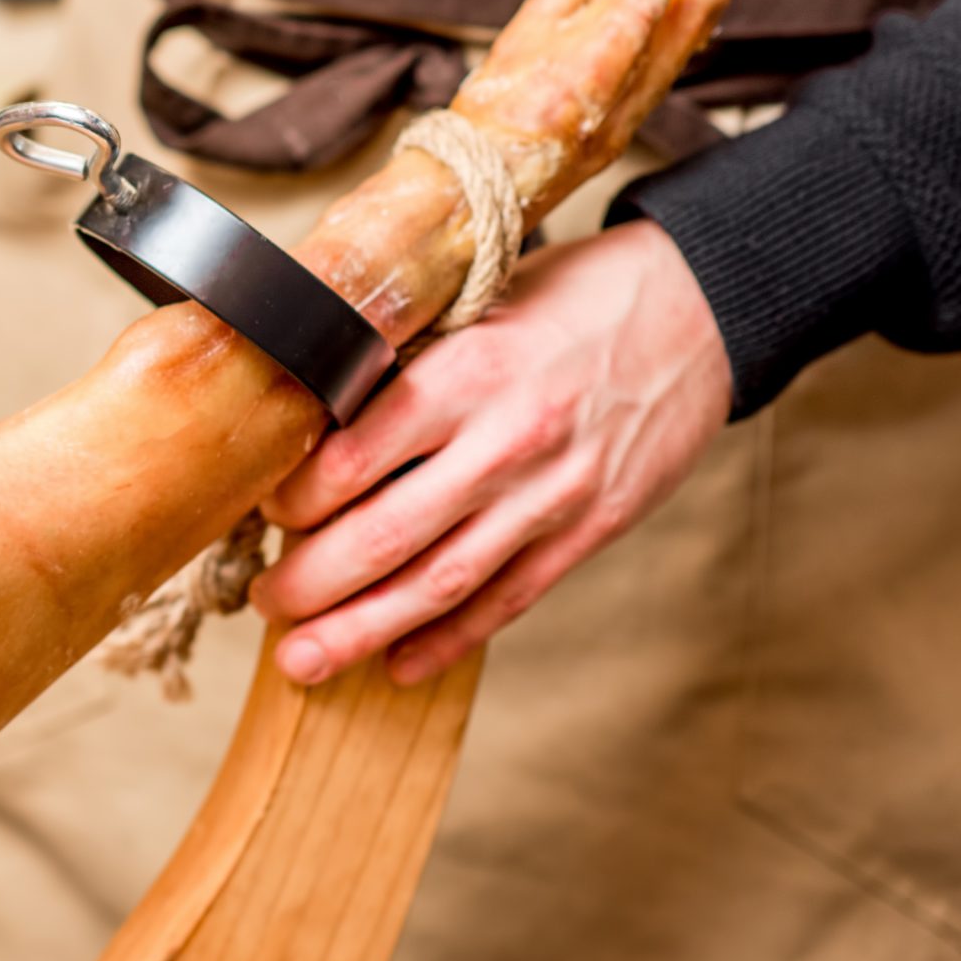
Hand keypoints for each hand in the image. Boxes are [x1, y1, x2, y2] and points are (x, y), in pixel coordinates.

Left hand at [253, 221, 727, 686]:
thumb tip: (312, 421)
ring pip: (440, 583)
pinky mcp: (591, 528)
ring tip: (304, 660)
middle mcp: (505, 441)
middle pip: (385, 536)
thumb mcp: (474, 304)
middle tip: (265, 602)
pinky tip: (398, 663)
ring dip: (363, 630)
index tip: (261, 511)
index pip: (351, 458)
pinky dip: (450, 638)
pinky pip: (509, 599)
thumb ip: (405, 363)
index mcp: (464, 374)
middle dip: (311, 584)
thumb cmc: (571, 296)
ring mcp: (552, 495)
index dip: (292, 499)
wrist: (699, 307)